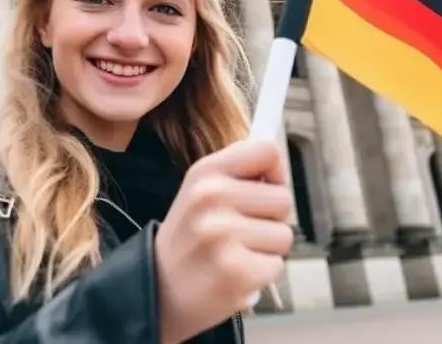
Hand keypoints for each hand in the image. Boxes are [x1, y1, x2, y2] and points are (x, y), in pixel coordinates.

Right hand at [154, 140, 293, 343]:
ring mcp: (222, 234)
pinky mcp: (236, 271)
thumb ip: (237, 171)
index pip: (268, 151)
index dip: (275, 174)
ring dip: (266, 249)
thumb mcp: (200, 190)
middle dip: (270, 219)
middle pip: (283, 198)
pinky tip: (235, 274)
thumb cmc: (190, 238)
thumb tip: (278, 163)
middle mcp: (211, 197)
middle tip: (239, 232)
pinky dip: (261, 274)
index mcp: (206, 171)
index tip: (261, 191)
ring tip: (235, 253)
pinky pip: (276, 265)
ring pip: (283, 234)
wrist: (157, 290)